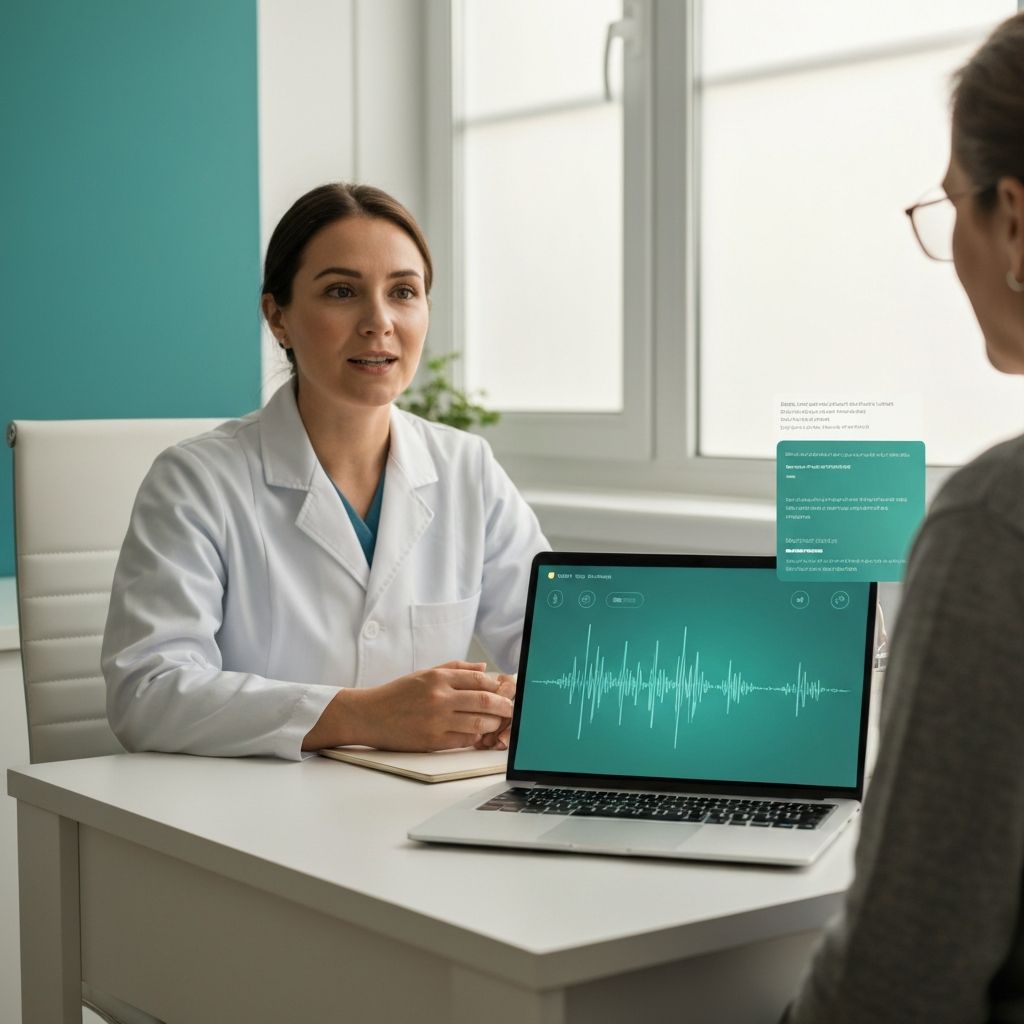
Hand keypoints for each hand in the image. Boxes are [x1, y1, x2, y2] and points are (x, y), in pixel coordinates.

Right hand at [303, 661, 513, 751]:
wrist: (370, 715)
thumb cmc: (398, 693)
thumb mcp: (425, 673)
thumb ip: (456, 669)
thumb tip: (485, 669)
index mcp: (438, 678)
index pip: (479, 680)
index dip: (497, 686)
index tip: (505, 690)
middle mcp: (439, 698)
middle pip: (484, 701)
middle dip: (503, 706)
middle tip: (512, 709)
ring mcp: (436, 721)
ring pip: (478, 723)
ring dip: (493, 723)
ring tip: (497, 722)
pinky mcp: (432, 741)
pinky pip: (464, 740)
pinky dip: (475, 738)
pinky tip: (478, 734)